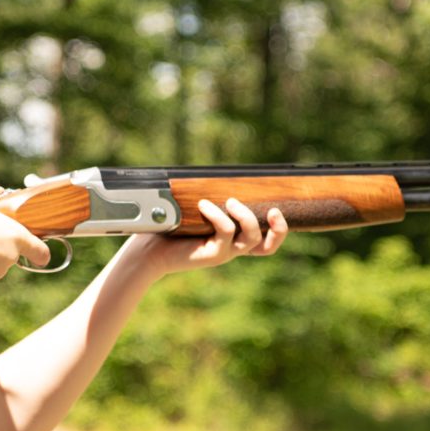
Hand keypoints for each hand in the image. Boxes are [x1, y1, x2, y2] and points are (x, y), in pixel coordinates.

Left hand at [128, 197, 288, 277]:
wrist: (150, 249)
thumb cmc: (173, 227)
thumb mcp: (198, 211)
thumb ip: (214, 201)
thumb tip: (225, 175)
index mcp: (234, 241)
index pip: (267, 244)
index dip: (279, 231)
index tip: (277, 210)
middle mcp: (233, 249)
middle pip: (266, 245)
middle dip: (277, 228)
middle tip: (273, 210)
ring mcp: (224, 254)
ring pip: (250, 239)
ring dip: (245, 216)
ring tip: (231, 201)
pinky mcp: (212, 255)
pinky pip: (225, 233)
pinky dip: (218, 216)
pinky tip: (204, 205)